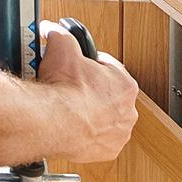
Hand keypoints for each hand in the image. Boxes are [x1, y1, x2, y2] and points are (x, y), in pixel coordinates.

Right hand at [34, 20, 138, 161]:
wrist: (54, 121)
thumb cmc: (65, 90)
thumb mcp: (61, 48)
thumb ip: (60, 36)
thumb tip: (53, 30)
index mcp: (125, 84)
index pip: (109, 69)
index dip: (90, 65)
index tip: (77, 66)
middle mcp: (128, 110)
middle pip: (107, 95)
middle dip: (89, 91)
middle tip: (68, 87)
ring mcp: (118, 132)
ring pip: (104, 119)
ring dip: (89, 114)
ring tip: (67, 109)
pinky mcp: (107, 151)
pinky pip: (98, 140)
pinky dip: (86, 134)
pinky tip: (71, 127)